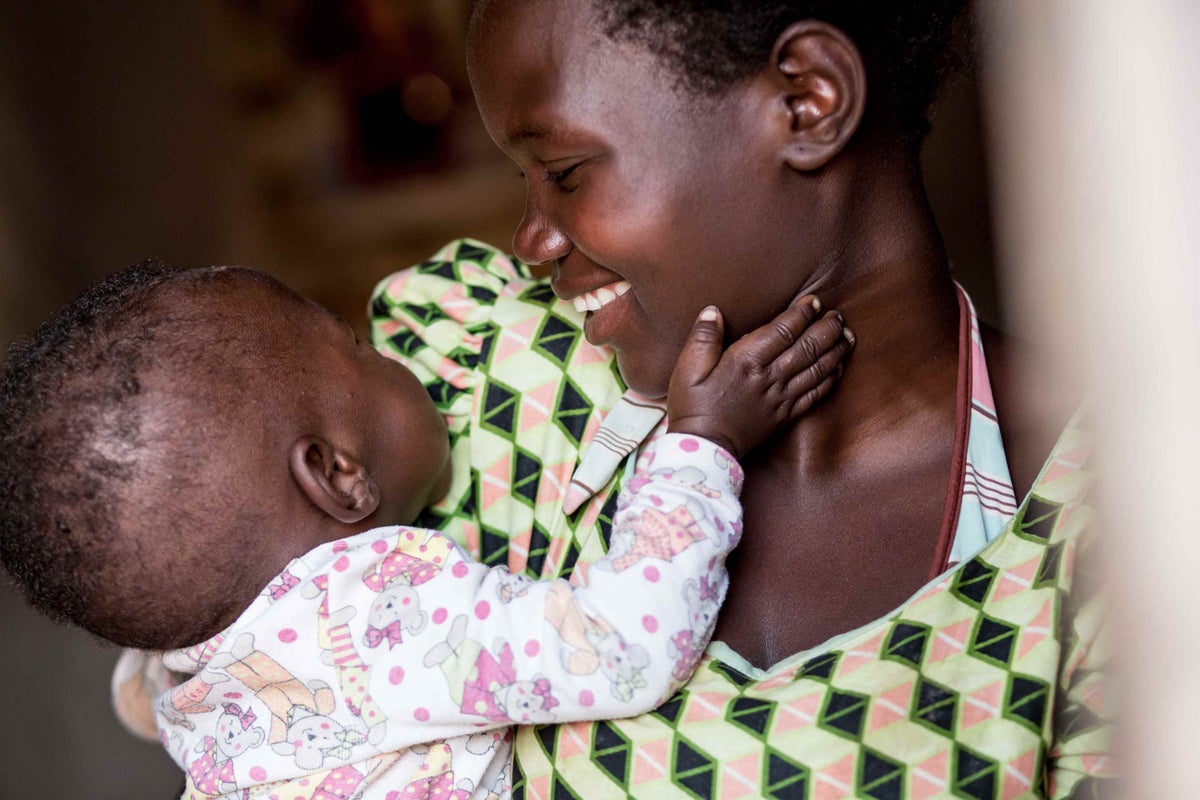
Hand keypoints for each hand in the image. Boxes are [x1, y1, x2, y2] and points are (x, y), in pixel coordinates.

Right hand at [665, 295, 852, 459]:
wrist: (704, 448)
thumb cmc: (693, 406)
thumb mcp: (687, 369)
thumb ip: (702, 338)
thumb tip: (713, 311)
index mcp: (746, 361)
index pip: (783, 330)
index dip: (802, 313)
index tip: (815, 300)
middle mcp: (769, 377)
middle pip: (807, 347)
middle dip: (827, 328)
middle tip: (838, 315)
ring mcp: (780, 398)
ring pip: (817, 369)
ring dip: (835, 351)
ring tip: (847, 335)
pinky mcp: (785, 415)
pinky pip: (815, 395)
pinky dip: (830, 380)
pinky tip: (838, 368)